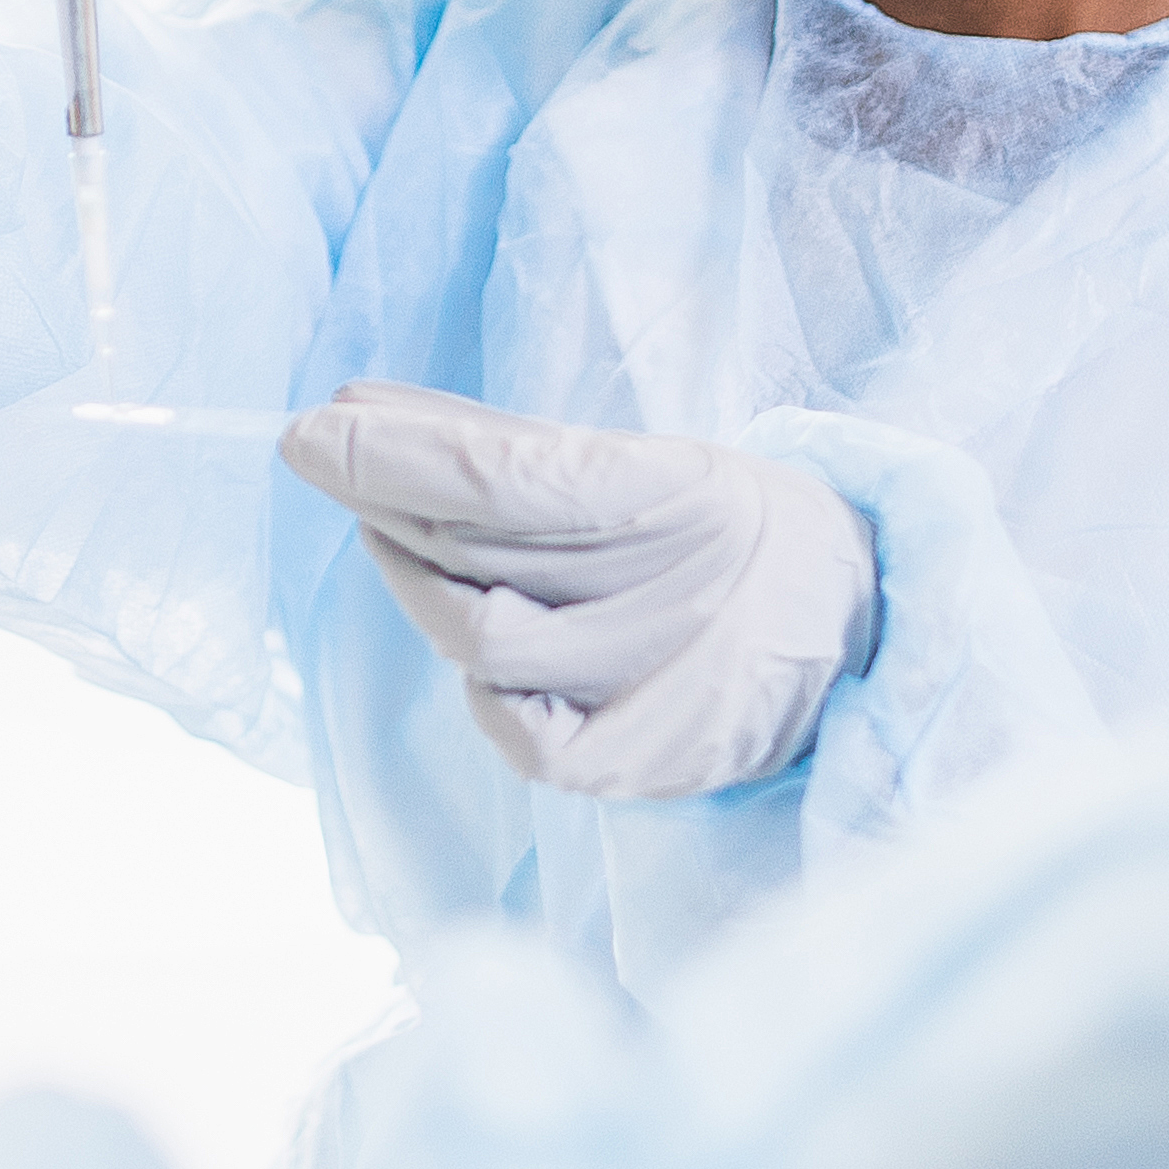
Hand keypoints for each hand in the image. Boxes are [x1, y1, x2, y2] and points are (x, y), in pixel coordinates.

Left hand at [280, 382, 878, 800]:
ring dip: (414, 580)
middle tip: (334, 457)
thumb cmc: (719, 527)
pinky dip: (478, 683)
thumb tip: (348, 405)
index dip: (396, 456)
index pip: (509, 477)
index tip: (309, 430)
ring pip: (483, 637)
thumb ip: (500, 441)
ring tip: (395, 535)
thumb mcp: (643, 458)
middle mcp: (673, 593)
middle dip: (386, 498)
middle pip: (478, 551)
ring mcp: (657, 688)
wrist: (859, 629)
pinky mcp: (641, 763)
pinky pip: (517, 731)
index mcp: (683, 493)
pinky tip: (475, 636)